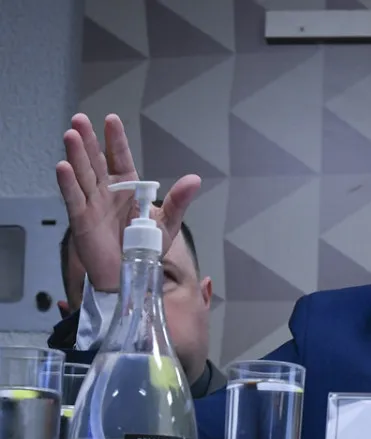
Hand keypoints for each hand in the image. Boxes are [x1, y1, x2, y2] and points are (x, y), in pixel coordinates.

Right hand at [55, 113, 200, 290]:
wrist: (131, 273)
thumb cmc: (147, 247)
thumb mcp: (168, 223)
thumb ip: (179, 200)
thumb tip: (195, 179)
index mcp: (128, 187)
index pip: (120, 158)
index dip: (115, 140)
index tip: (111, 120)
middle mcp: (107, 191)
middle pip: (96, 161)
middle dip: (88, 141)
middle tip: (80, 119)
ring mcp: (92, 203)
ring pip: (82, 175)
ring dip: (76, 155)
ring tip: (71, 135)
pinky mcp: (81, 219)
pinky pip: (73, 198)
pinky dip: (67, 183)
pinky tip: (63, 166)